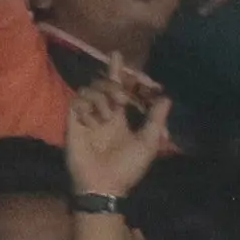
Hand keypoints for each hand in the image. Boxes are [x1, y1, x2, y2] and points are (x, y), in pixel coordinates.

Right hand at [62, 65, 170, 195]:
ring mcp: (86, 116)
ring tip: (110, 115)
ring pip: (89, 89)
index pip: (117, 88)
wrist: (104, 184)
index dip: (117, 72)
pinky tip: (93, 121)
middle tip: (122, 100)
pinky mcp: (72, 121)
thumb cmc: (127, 167)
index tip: (117, 54)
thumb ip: (155, 120)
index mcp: (120, 117)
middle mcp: (101, 113)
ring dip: (102, 97)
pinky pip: (76, 101)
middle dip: (113, 85)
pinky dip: (87, 107)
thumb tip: (166, 97)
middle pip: (102, 84)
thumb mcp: (148, 143)